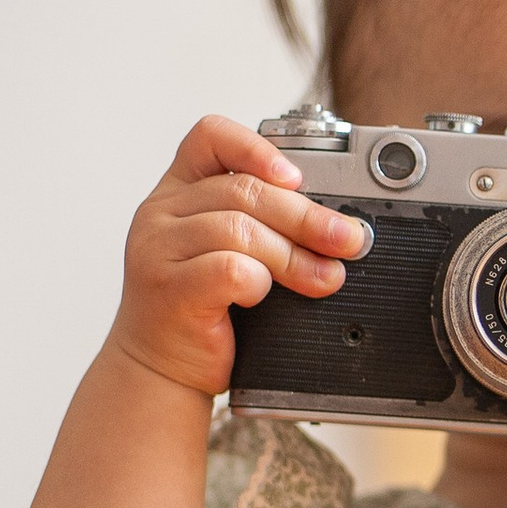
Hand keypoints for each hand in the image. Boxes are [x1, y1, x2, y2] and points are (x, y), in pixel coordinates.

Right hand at [112, 115, 367, 401]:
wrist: (162, 370)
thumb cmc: (205, 309)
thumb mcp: (230, 251)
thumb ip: (264, 224)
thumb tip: (340, 224)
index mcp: (178, 190)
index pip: (211, 137)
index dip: (258, 147)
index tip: (299, 177)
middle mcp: (161, 213)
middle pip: (244, 191)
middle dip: (307, 217)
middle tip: (348, 240)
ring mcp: (158, 250)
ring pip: (240, 230)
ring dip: (294, 255)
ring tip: (325, 278)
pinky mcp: (168, 290)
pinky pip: (229, 269)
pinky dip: (259, 281)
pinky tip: (263, 295)